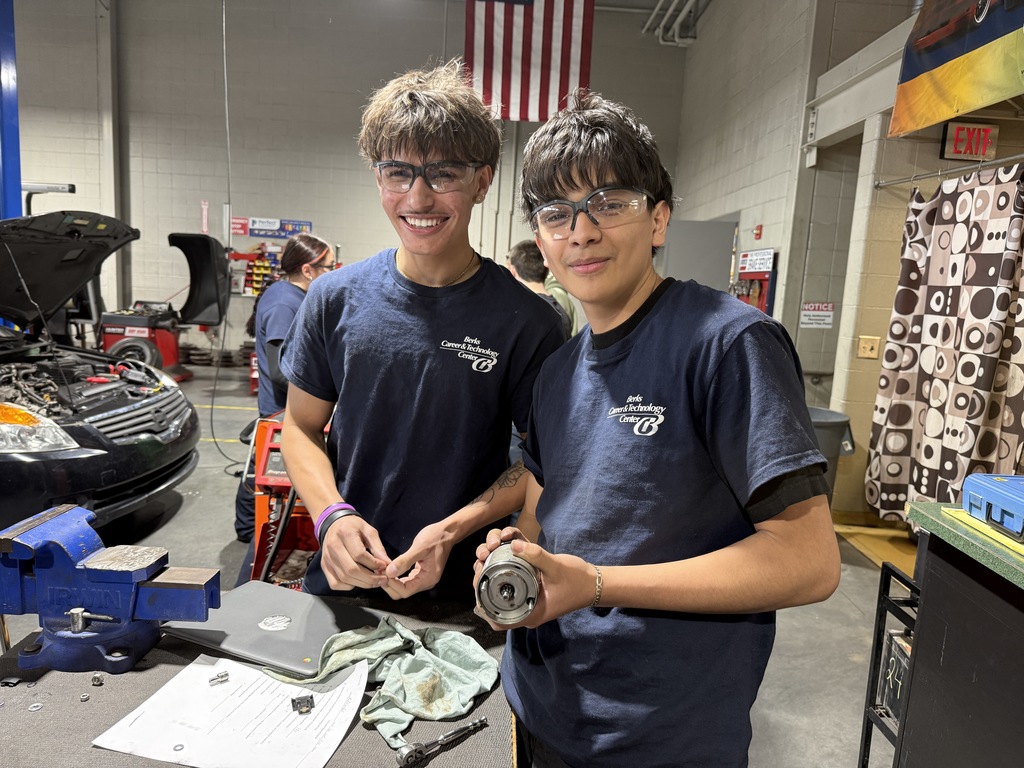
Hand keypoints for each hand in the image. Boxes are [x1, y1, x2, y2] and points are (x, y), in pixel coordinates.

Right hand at [319, 515, 391, 590]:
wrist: (334, 525)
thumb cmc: (354, 527)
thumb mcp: (369, 531)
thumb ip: (378, 547)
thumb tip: (387, 564)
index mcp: (345, 533)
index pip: (359, 555)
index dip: (373, 564)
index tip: (384, 567)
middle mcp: (333, 546)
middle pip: (351, 570)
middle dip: (370, 578)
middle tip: (382, 580)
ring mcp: (327, 558)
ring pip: (344, 578)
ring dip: (362, 584)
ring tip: (374, 582)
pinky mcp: (324, 566)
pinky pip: (335, 583)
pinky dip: (349, 586)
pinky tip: (359, 581)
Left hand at [379, 521, 454, 599]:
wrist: (447, 532)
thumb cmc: (435, 538)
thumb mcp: (419, 547)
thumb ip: (404, 561)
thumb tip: (389, 572)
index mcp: (428, 579)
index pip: (405, 591)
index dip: (392, 584)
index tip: (382, 572)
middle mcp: (426, 582)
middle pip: (403, 592)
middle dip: (390, 584)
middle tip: (379, 571)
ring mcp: (424, 578)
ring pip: (403, 587)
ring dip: (392, 581)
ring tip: (382, 570)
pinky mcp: (421, 573)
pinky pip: (406, 580)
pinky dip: (397, 577)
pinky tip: (390, 569)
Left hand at [472, 529, 595, 629]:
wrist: (595, 582)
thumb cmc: (578, 581)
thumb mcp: (556, 568)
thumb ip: (535, 555)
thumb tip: (513, 543)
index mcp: (529, 612)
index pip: (497, 618)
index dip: (482, 602)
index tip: (478, 580)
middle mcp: (525, 606)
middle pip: (495, 600)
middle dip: (484, 578)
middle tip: (482, 560)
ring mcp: (528, 595)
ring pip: (501, 585)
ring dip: (492, 567)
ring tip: (490, 550)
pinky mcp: (531, 584)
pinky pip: (512, 576)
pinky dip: (505, 561)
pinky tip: (503, 546)